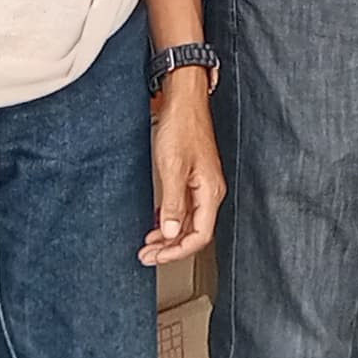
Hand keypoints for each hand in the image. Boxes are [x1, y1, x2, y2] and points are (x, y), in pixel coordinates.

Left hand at [142, 70, 223, 265]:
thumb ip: (173, 203)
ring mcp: (202, 184)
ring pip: (188, 221)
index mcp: (210, 191)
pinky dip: (170, 219)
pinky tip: (157, 223)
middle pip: (194, 232)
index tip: (158, 257)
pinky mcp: (194, 177)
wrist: (184, 100)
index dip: (178, 251)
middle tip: (147, 256)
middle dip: (170, 248)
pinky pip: (184, 207)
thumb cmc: (182, 127)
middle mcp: (210, 191)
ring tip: (149, 245)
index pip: (200, 235)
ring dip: (169, 236)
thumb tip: (171, 232)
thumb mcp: (172, 168)